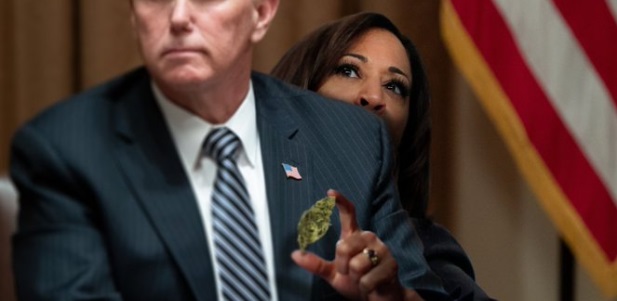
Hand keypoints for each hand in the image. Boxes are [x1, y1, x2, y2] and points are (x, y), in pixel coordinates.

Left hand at [292, 189, 422, 300]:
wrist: (380, 298)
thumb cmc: (357, 282)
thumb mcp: (333, 274)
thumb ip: (316, 264)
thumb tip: (294, 254)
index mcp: (355, 236)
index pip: (349, 214)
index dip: (340, 202)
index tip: (330, 193)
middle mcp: (369, 238)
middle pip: (343, 247)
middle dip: (342, 266)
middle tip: (350, 273)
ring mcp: (382, 250)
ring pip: (356, 265)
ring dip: (356, 278)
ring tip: (364, 279)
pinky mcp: (391, 265)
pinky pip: (367, 279)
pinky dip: (365, 287)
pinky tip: (373, 285)